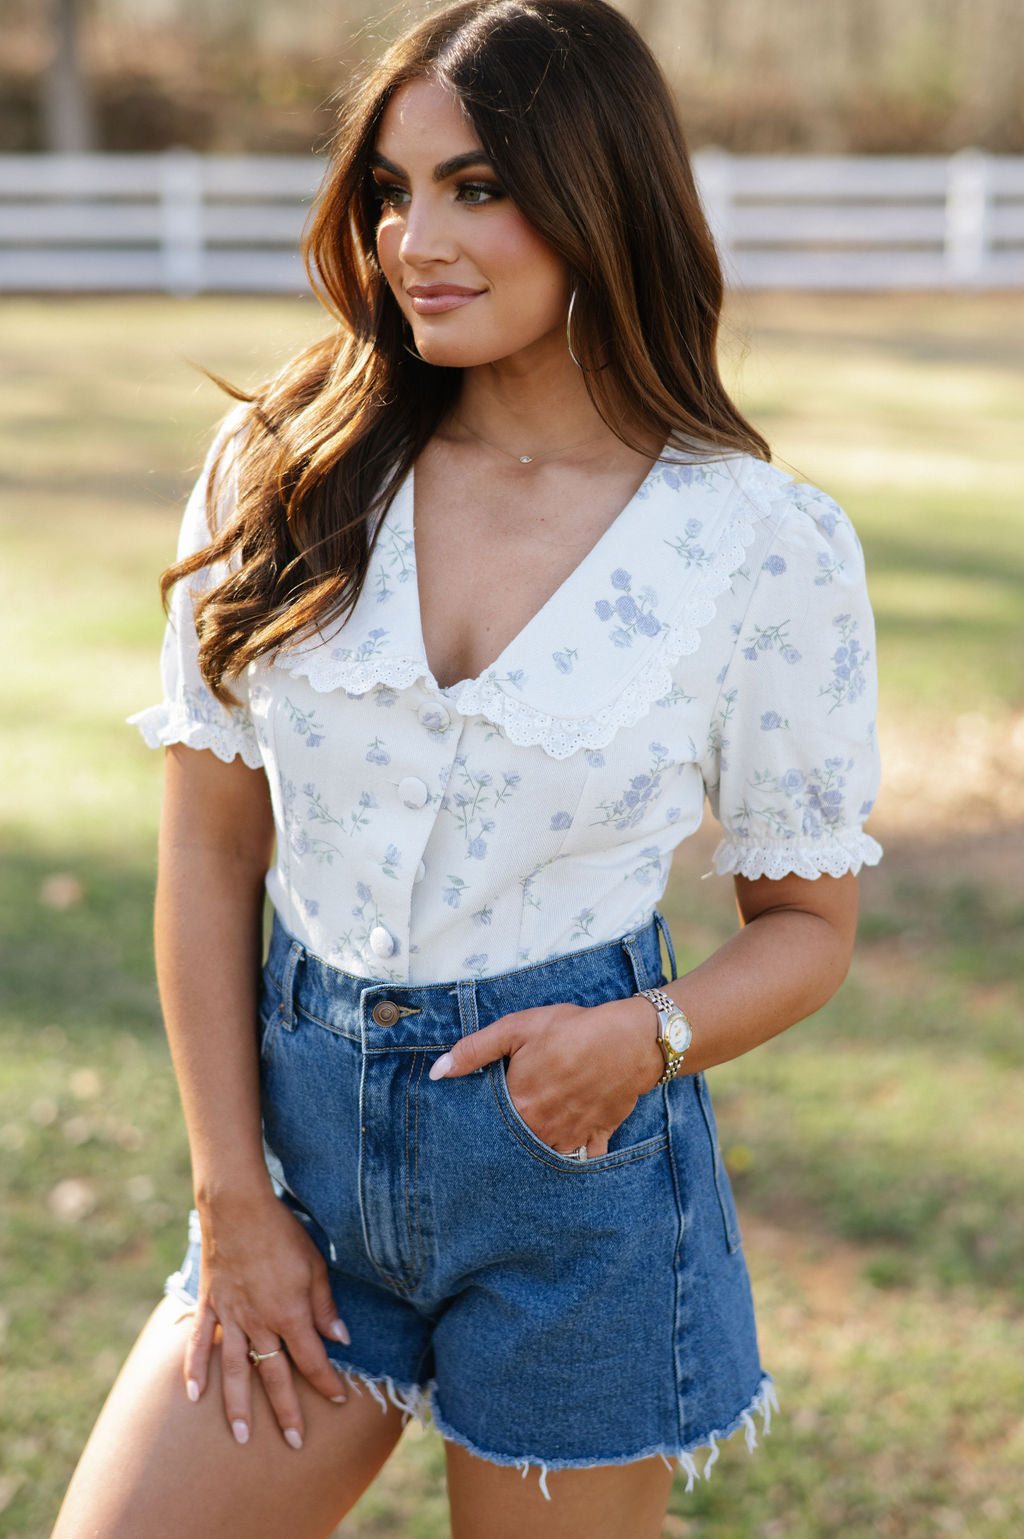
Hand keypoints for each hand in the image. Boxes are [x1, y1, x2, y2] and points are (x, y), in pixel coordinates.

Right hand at [184, 1187, 351, 1448]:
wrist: (238, 1207)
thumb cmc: (282, 1233)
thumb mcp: (315, 1265)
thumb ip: (325, 1306)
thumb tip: (340, 1338)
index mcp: (290, 1313)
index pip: (312, 1359)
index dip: (327, 1381)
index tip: (339, 1399)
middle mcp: (259, 1322)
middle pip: (275, 1375)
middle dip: (286, 1411)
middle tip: (294, 1443)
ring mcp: (231, 1316)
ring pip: (236, 1370)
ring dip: (238, 1405)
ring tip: (242, 1437)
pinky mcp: (210, 1304)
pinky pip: (199, 1343)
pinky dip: (194, 1369)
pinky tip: (193, 1396)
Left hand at [428, 995, 662, 1156]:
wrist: (630, 1039)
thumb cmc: (572, 1030)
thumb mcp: (518, 1028)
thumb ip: (474, 1050)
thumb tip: (438, 1072)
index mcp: (519, 1105)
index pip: (488, 1127)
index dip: (482, 1124)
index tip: (477, 1121)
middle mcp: (542, 1129)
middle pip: (515, 1146)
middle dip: (506, 1143)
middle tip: (500, 1136)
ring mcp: (571, 1136)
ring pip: (544, 1157)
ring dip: (535, 1153)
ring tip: (529, 1140)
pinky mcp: (597, 1136)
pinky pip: (582, 1161)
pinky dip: (573, 1160)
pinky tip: (564, 1152)